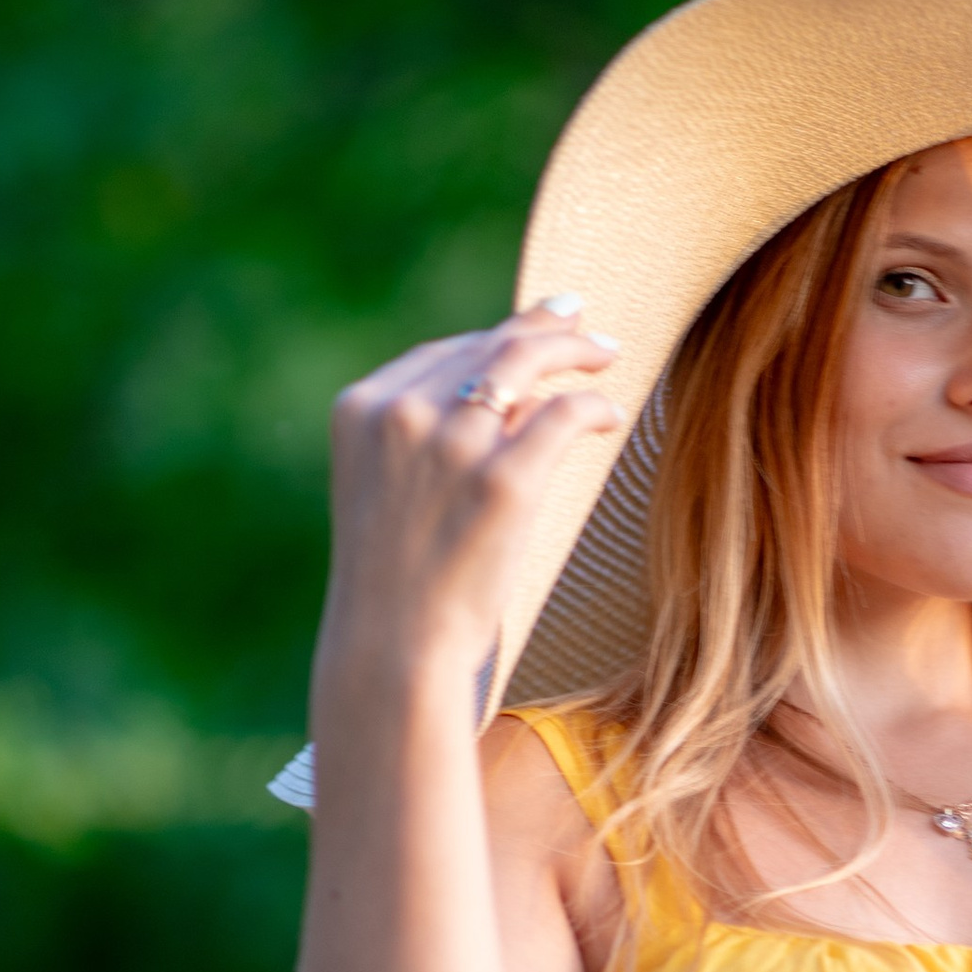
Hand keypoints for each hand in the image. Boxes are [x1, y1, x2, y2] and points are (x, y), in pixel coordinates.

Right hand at [313, 298, 623, 710]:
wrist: (393, 645)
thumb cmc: (394, 581)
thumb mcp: (386, 490)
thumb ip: (422, 439)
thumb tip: (506, 399)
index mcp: (361, 409)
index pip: (441, 353)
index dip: (491, 338)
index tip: (530, 328)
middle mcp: (402, 413)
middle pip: (487, 347)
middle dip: (542, 328)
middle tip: (582, 326)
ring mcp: (454, 443)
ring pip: (527, 362)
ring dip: (574, 350)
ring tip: (606, 354)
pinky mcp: (505, 480)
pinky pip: (564, 414)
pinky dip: (593, 407)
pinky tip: (609, 415)